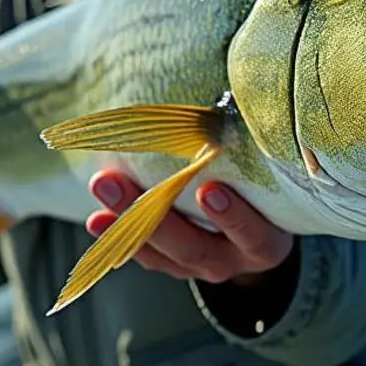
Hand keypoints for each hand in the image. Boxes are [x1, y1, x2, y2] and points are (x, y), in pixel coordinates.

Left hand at [86, 166, 294, 285]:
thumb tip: (228, 97)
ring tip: (103, 185)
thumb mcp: (269, 180)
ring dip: (128, 221)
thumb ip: (251, 153)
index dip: (233, 216)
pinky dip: (119, 238)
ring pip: (165, 254)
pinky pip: (147, 258)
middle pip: (195, 248)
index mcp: (266, 242)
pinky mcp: (177, 267)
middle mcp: (234, 260)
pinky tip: (96, 218)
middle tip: (118, 183)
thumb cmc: (267, 191)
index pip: (254, 234)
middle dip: (155, 217)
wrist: (260, 237)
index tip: (209, 189)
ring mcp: (204, 267)